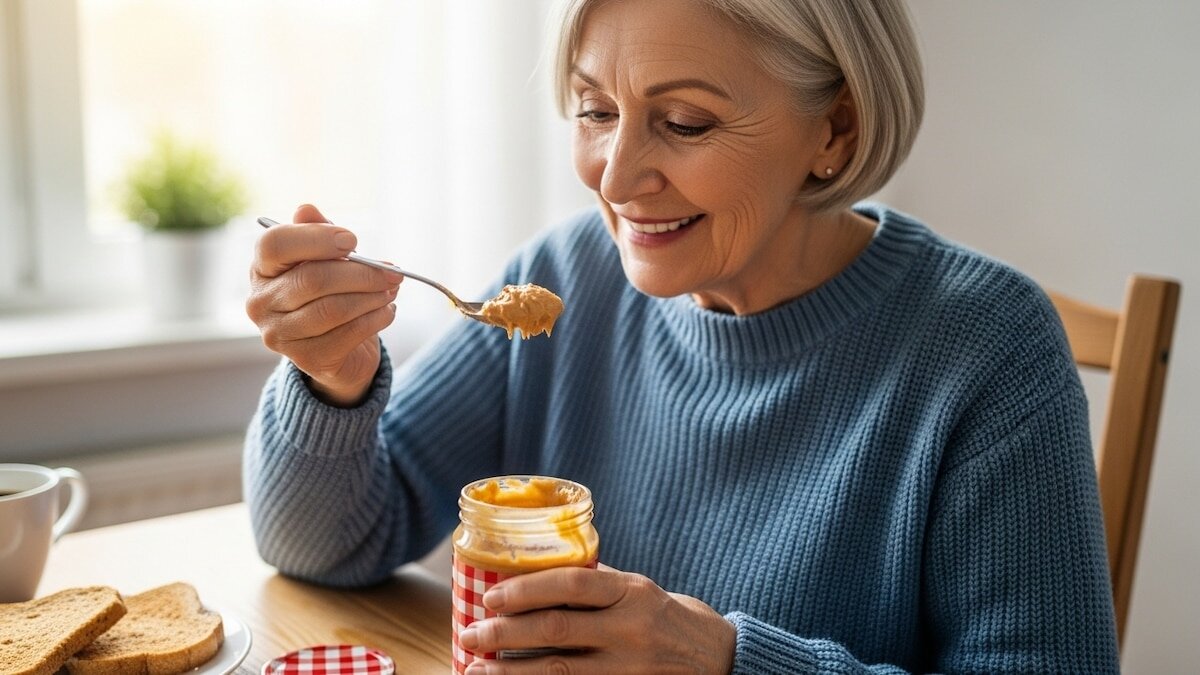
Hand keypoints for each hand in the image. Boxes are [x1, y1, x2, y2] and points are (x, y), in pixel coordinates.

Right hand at [245, 204, 400, 406]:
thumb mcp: (325, 259)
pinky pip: (346, 335)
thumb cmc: (329, 294)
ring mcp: (279, 335)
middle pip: (312, 279)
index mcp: (262, 268)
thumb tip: (306, 209)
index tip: (353, 240)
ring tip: (392, 289)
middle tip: (393, 271)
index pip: (275, 244)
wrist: (338, 351)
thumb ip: (317, 233)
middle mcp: (261, 302)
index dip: (316, 238)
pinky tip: (387, 310)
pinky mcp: (305, 360)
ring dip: (371, 297)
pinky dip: (375, 320)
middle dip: (361, 273)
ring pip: (332, 309)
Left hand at [459, 565, 734, 673]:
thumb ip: (598, 584)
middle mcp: (632, 630)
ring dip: (511, 672)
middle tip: (471, 633)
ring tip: (476, 669)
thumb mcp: (643, 591)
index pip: (571, 585)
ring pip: (559, 673)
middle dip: (505, 633)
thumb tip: (541, 570)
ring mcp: (631, 669)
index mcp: (632, 593)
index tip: (491, 596)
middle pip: (556, 630)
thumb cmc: (675, 622)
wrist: (724, 663)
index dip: (526, 589)